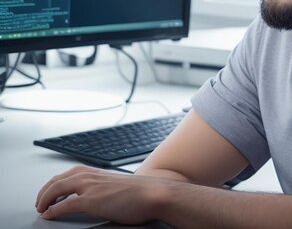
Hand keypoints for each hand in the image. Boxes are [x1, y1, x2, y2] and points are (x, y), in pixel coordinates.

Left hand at [35, 165, 168, 223]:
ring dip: (45, 198)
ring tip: (41, 208)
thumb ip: (104, 188)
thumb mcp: (118, 186)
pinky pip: (66, 205)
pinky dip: (54, 210)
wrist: (155, 194)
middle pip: (58, 179)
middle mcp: (92, 176)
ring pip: (58, 188)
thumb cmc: (142, 193)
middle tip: (39, 202)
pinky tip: (49, 215)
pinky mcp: (93, 201)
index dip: (54, 184)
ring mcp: (91, 187)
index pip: (68, 174)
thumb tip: (98, 197)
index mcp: (97, 172)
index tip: (49, 193)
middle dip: (45, 191)